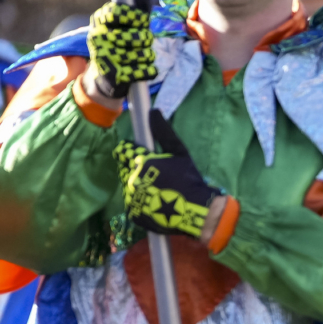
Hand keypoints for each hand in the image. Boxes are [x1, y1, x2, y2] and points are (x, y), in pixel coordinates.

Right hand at [85, 0, 156, 96]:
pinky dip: (150, 71)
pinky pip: (145, 71)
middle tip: (144, 41)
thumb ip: (134, 12)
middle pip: (138, 35)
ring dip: (148, 55)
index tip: (143, 20)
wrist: (103, 77)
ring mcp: (104, 57)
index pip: (118, 12)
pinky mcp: (114, 76)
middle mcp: (98, 37)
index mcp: (99, 22)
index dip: (136, 16)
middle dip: (146, 38)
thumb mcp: (121, 26)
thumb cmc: (118, 45)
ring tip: (143, 56)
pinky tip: (146, 70)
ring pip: (144, 54)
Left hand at [116, 111, 216, 239]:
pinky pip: (133, 204)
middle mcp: (131, 178)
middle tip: (160, 179)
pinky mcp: (133, 213)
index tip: (149, 160)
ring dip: (141, 188)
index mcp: (141, 161)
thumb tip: (154, 111)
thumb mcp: (180, 152)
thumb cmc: (190, 179)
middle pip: (127, 170)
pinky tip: (157, 204)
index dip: (135, 153)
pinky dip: (143, 204)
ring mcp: (131, 197)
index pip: (125, 151)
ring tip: (161, 192)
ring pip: (130, 187)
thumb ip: (164, 132)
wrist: (197, 212)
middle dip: (139, 171)